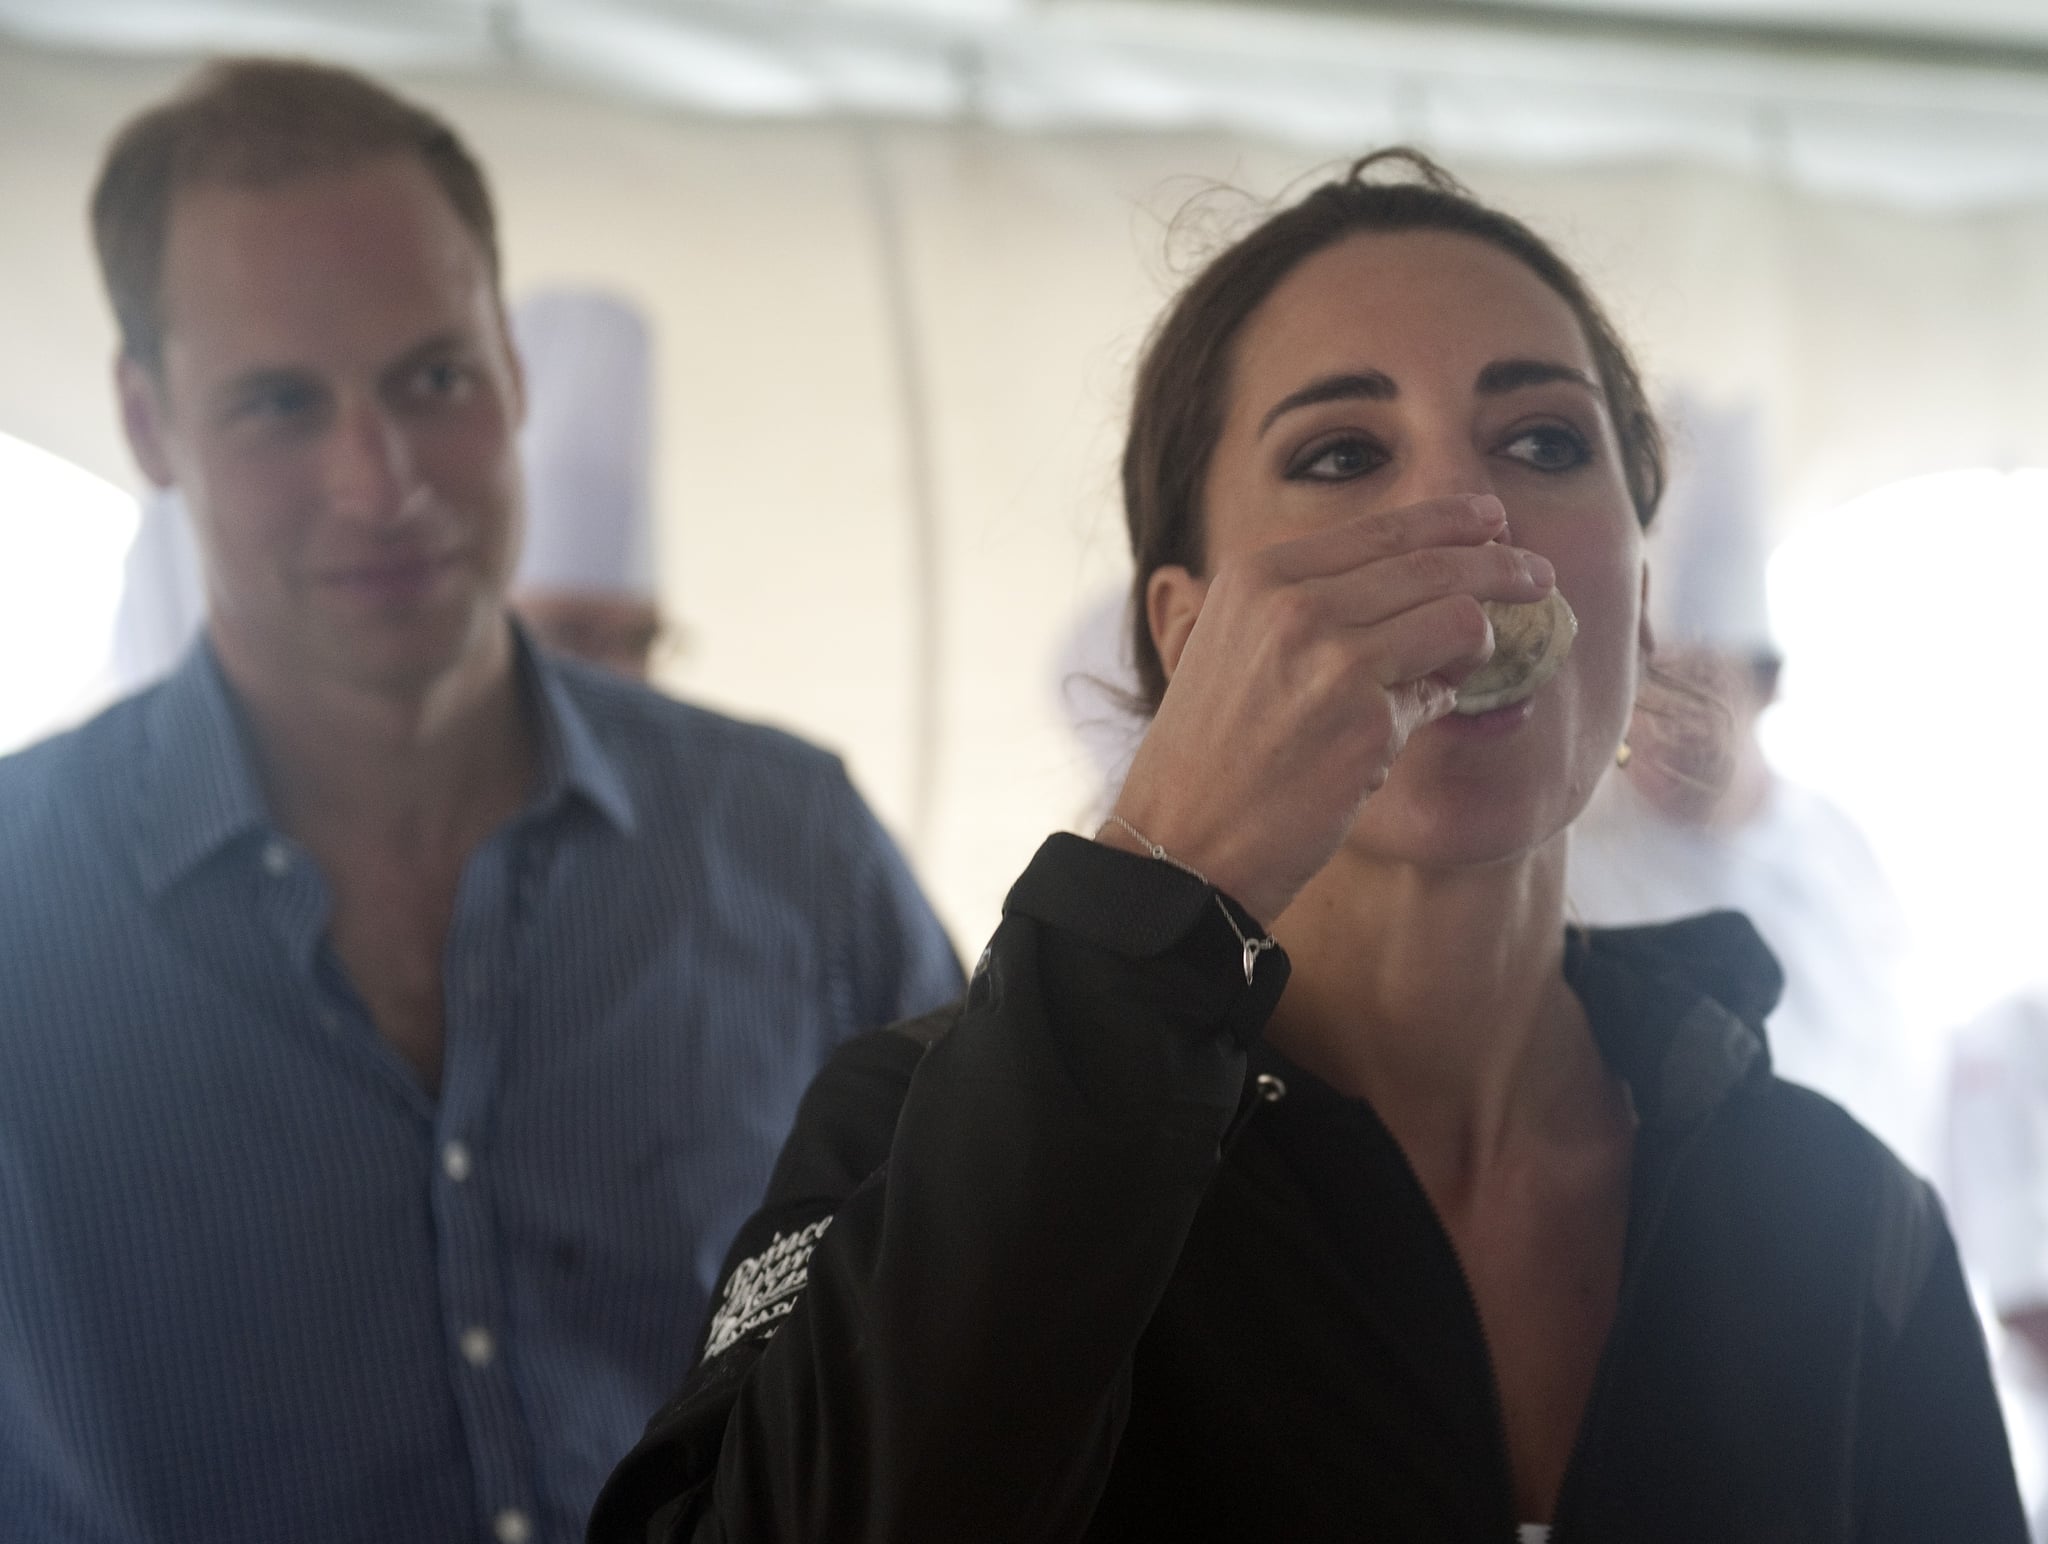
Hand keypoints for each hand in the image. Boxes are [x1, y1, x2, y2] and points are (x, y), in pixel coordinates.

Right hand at [1103, 494, 1553, 924]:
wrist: (1182, 840)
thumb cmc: (1210, 754)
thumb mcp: (1234, 646)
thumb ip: (1307, 605)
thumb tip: (1414, 583)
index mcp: (1259, 576)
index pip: (1381, 528)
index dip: (1450, 520)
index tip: (1493, 521)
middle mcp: (1295, 604)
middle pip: (1434, 563)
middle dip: (1501, 564)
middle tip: (1539, 575)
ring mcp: (1334, 659)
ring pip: (1458, 618)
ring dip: (1480, 640)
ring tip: (1476, 658)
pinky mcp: (1367, 720)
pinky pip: (1440, 695)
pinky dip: (1434, 706)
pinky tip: (1405, 725)